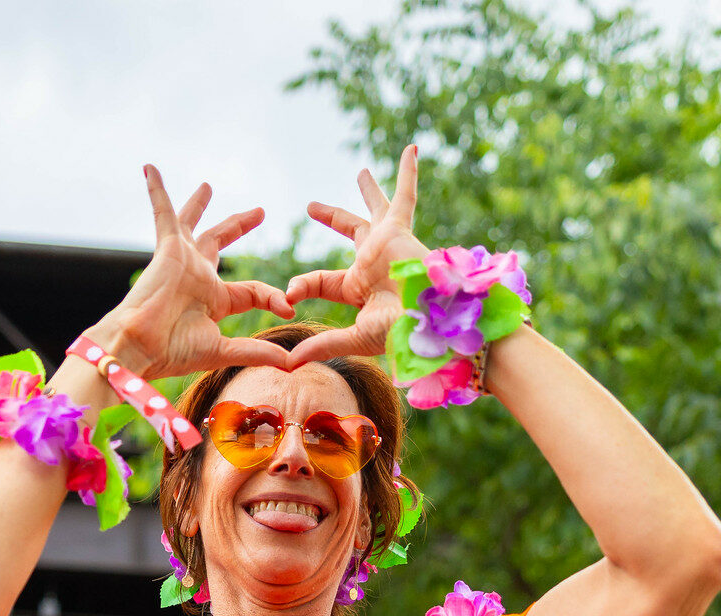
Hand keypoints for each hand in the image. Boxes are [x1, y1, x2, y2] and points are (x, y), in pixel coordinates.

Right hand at [95, 166, 293, 380]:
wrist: (139, 345)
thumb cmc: (173, 351)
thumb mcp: (223, 350)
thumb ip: (256, 352)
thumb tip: (289, 362)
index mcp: (213, 300)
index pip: (252, 290)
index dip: (273, 297)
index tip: (288, 307)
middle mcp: (197, 276)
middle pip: (220, 243)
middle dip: (239, 226)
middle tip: (260, 212)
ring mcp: (182, 260)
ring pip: (192, 224)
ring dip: (199, 205)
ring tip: (208, 185)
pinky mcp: (167, 248)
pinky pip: (162, 212)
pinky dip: (157, 190)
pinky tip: (150, 168)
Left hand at [285, 145, 433, 367]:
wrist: (433, 322)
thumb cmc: (400, 332)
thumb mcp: (355, 337)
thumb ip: (323, 343)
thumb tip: (290, 362)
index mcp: (362, 288)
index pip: (322, 280)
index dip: (302, 286)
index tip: (288, 296)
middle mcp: (374, 262)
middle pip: (350, 232)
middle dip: (333, 218)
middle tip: (313, 207)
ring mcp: (388, 244)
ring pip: (375, 210)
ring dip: (368, 190)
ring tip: (361, 171)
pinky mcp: (400, 229)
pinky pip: (405, 193)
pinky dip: (409, 171)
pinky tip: (411, 148)